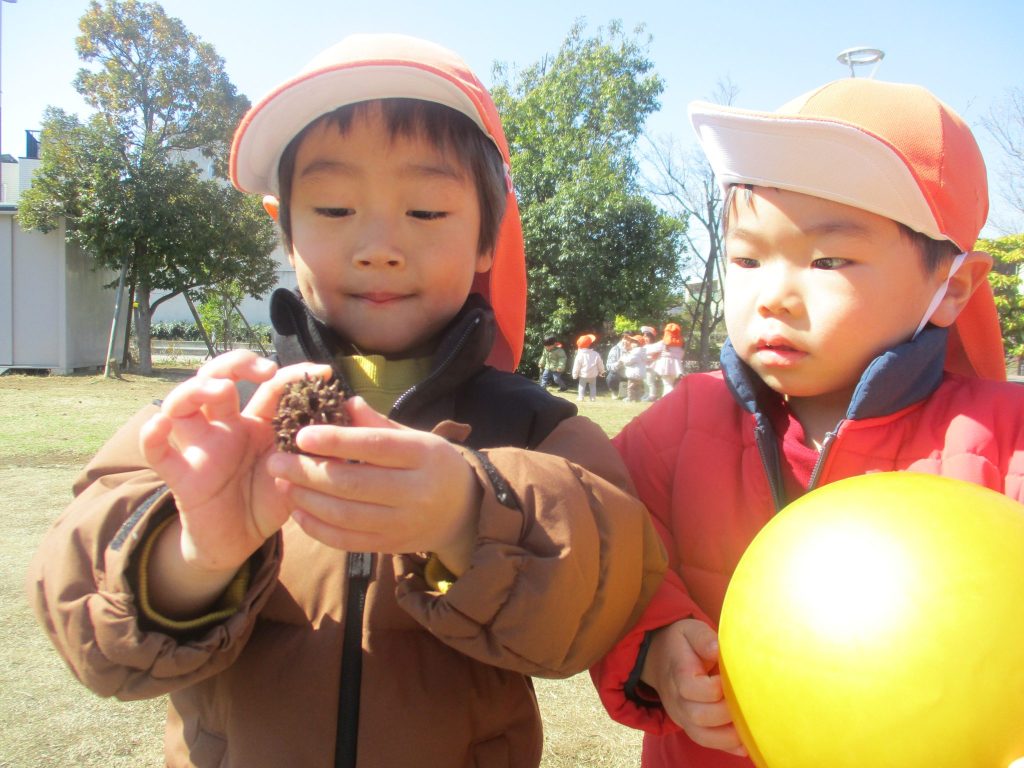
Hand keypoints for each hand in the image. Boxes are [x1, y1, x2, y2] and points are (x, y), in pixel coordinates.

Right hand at [139, 352, 332, 573]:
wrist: (239, 542)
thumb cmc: (269, 501)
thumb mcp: (302, 474)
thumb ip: (321, 452)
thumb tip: (351, 422)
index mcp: (258, 423)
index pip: (270, 386)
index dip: (293, 374)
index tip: (322, 374)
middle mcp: (226, 426)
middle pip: (218, 377)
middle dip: (238, 363)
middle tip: (265, 370)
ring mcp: (200, 446)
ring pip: (182, 403)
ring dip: (197, 389)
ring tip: (221, 390)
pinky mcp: (180, 473)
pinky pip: (157, 450)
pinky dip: (151, 434)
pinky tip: (160, 424)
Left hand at [266, 397, 480, 574]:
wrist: (464, 512)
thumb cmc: (432, 464)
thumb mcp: (415, 437)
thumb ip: (378, 423)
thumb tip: (345, 402)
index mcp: (423, 455)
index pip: (374, 446)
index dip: (335, 441)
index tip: (301, 435)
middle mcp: (416, 491)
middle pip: (353, 483)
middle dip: (308, 472)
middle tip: (276, 460)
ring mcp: (403, 523)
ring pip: (346, 514)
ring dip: (307, 499)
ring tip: (282, 483)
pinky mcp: (391, 545)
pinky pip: (348, 540)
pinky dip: (318, 528)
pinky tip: (298, 511)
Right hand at [641, 619, 746, 756]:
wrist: (659, 659)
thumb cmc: (682, 643)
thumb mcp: (689, 630)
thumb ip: (703, 637)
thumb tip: (717, 649)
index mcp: (678, 674)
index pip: (693, 688)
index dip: (717, 687)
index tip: (731, 678)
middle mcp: (676, 699)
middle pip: (699, 716)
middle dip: (726, 713)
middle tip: (746, 702)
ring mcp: (681, 715)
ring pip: (702, 736)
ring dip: (728, 736)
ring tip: (749, 726)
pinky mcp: (689, 725)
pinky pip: (705, 742)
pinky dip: (726, 746)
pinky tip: (745, 743)